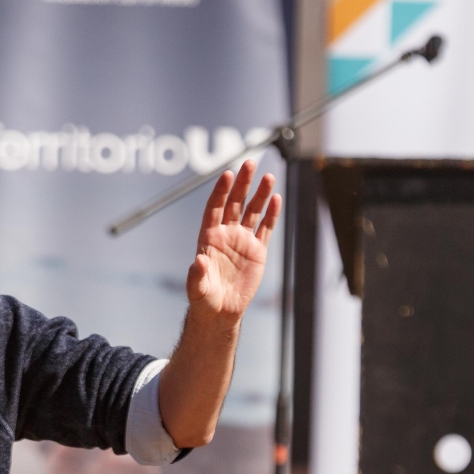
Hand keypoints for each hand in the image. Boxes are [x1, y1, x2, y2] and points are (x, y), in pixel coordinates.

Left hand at [188, 161, 279, 323]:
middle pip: (235, 202)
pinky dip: (271, 214)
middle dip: (242, 183)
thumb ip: (197, 274)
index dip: (220, 190)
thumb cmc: (204, 298)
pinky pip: (265, 229)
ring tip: (268, 177)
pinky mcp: (257, 251)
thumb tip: (198, 261)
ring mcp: (242, 240)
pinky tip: (276, 199)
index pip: (215, 207)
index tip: (228, 174)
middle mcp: (226, 234)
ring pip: (252, 211)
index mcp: (209, 237)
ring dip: (260, 194)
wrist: (221, 310)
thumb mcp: (197, 288)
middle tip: (250, 163)